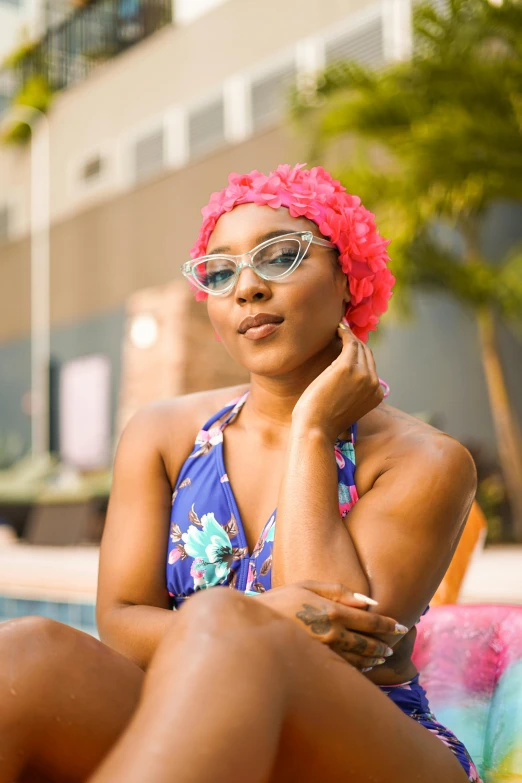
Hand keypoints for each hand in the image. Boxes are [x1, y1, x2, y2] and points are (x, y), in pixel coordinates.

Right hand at [258, 580, 406, 669]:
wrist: (252, 625)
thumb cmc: (280, 600)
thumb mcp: (308, 586)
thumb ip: (339, 591)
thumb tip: (368, 602)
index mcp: (332, 612)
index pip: (370, 622)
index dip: (389, 625)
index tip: (402, 627)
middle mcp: (332, 634)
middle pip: (368, 643)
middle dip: (384, 644)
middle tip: (395, 644)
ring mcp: (324, 653)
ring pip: (358, 659)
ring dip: (373, 658)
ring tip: (382, 656)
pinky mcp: (315, 665)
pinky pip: (343, 669)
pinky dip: (357, 667)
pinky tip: (362, 665)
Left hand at [292, 321, 383, 442]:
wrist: (316, 430)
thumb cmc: (324, 422)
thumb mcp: (345, 407)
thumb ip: (352, 393)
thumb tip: (344, 380)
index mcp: (377, 395)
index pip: (371, 367)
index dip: (361, 355)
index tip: (350, 345)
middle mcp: (373, 383)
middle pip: (367, 355)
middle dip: (356, 343)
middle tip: (343, 333)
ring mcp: (362, 374)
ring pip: (359, 347)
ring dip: (349, 336)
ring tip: (338, 330)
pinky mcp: (347, 367)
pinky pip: (349, 342)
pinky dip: (344, 333)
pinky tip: (336, 330)